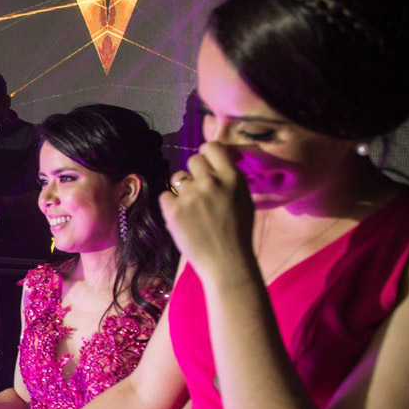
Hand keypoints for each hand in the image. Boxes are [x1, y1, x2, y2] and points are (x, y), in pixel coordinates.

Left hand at [160, 143, 254, 283]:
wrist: (226, 261)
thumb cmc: (238, 233)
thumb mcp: (244, 199)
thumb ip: (230, 179)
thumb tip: (217, 163)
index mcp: (231, 177)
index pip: (212, 147)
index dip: (207, 154)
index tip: (206, 164)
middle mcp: (210, 182)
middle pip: (193, 160)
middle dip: (194, 173)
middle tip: (199, 191)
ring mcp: (190, 195)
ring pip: (177, 177)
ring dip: (182, 189)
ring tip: (192, 208)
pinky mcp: (173, 210)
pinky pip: (165, 196)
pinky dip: (170, 206)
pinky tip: (182, 218)